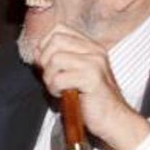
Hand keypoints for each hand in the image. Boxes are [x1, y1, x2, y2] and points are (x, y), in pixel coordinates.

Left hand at [33, 25, 149, 149]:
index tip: (47, 63)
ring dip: (49, 77)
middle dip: (45, 60)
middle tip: (52, 78)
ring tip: (59, 88)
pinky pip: (58, 78)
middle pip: (55, 40)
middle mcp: (95, 51)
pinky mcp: (92, 79)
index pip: (59, 29)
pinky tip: (64, 95)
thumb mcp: (73, 72)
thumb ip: (57, 58)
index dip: (45, 44)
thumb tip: (36, 50)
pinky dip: (54, 88)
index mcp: (91, 46)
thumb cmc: (90, 99)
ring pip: (54, 59)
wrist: (114, 120)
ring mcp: (95, 63)